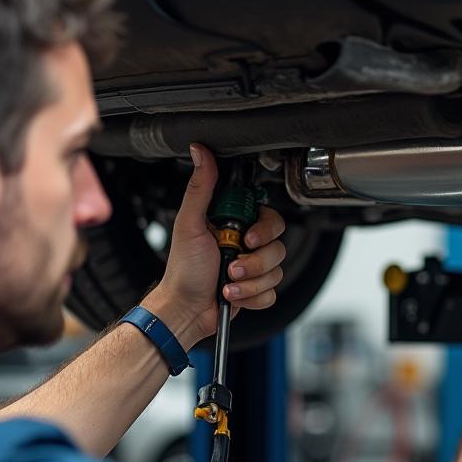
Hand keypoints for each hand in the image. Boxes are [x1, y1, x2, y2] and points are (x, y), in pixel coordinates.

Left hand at [145, 144, 286, 345]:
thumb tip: (200, 152)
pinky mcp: (256, 289)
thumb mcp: (189, 223)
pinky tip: (233, 296)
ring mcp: (252, 266)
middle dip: (256, 261)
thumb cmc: (183, 269)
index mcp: (233, 223)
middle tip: (232, 265)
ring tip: (227, 284)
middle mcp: (245, 243)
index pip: (267, 216)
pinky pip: (272, 292)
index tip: (247, 238)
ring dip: (249, 281)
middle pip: (278, 245)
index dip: (263, 229)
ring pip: (276, 271)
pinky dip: (252, 297)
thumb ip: (200, 187)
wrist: (185, 309)